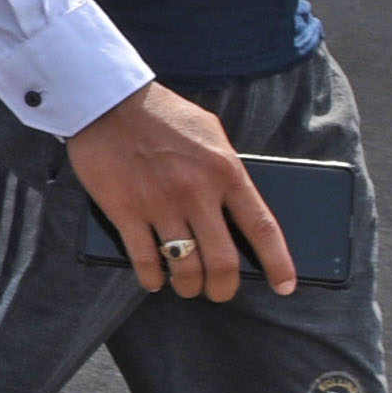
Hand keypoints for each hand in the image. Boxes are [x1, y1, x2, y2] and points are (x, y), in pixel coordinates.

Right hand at [64, 80, 289, 301]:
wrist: (107, 99)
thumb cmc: (162, 114)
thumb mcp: (210, 133)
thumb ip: (228, 169)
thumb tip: (240, 208)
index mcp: (225, 171)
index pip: (262, 228)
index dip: (278, 263)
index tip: (285, 286)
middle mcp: (196, 192)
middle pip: (223, 260)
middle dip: (224, 287)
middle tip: (220, 293)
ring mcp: (159, 204)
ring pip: (185, 266)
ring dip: (189, 286)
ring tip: (187, 287)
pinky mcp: (124, 209)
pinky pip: (143, 259)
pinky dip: (151, 278)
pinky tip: (153, 280)